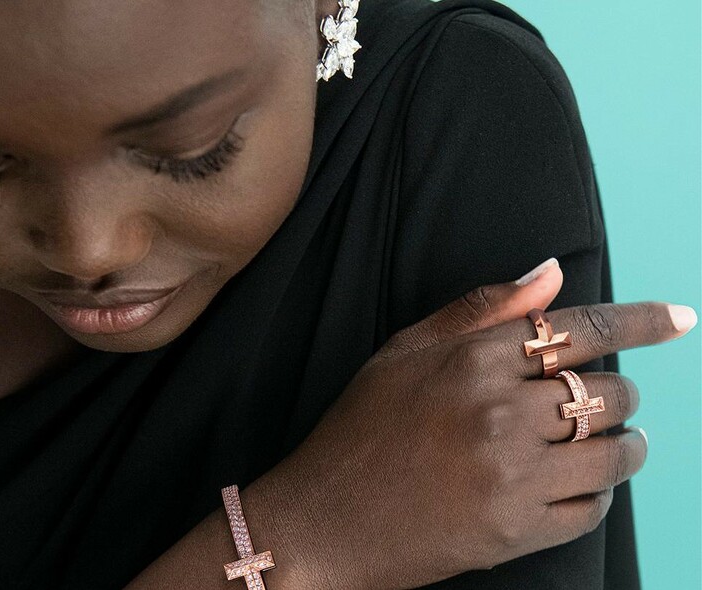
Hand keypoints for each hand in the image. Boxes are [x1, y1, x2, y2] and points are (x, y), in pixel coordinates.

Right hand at [279, 259, 694, 588]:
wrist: (324, 521)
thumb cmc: (359, 429)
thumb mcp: (403, 352)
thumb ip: (480, 310)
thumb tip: (552, 272)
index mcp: (471, 360)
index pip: (581, 329)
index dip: (641, 320)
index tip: (679, 318)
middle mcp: (498, 413)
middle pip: (608, 390)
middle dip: (617, 391)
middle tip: (600, 399)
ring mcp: (510, 476)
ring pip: (615, 451)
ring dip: (626, 443)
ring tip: (615, 441)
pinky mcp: (515, 532)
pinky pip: (594, 507)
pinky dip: (599, 492)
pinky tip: (581, 483)